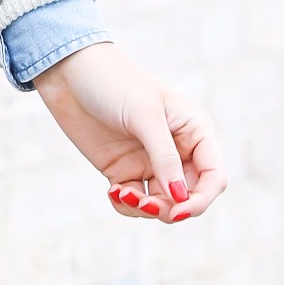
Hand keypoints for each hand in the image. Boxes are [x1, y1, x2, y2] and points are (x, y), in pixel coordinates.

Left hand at [32, 40, 225, 227]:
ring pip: (163, 204)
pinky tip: (113, 192)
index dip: (200, 199)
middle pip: (190, 196)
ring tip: (123, 195)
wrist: (70, 74)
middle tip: (144, 204)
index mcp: (195, 131)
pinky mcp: (124, 170)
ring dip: (148, 210)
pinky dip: (127, 205)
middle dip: (171, 208)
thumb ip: (165, 157)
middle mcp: (178, 150)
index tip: (177, 210)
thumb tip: (180, 198)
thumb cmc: (115, 83)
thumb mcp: (145, 116)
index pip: (213, 176)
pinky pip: (135, 202)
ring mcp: (151, 162)